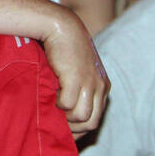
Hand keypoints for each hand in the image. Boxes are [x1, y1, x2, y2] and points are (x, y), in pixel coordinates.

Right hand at [40, 16, 109, 136]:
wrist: (62, 27)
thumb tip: (66, 109)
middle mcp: (101, 87)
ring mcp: (91, 84)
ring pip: (82, 117)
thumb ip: (77, 87)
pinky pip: (69, 105)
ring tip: (52, 107)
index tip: (64, 128)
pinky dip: (58, 104)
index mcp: (102, 86)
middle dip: (73, 128)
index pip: (96, 118)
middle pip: (91, 122)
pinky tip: (51, 95)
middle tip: (56, 124)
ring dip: (65, 117)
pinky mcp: (77, 79)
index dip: (79, 127)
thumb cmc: (63, 48)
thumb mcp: (76, 70)